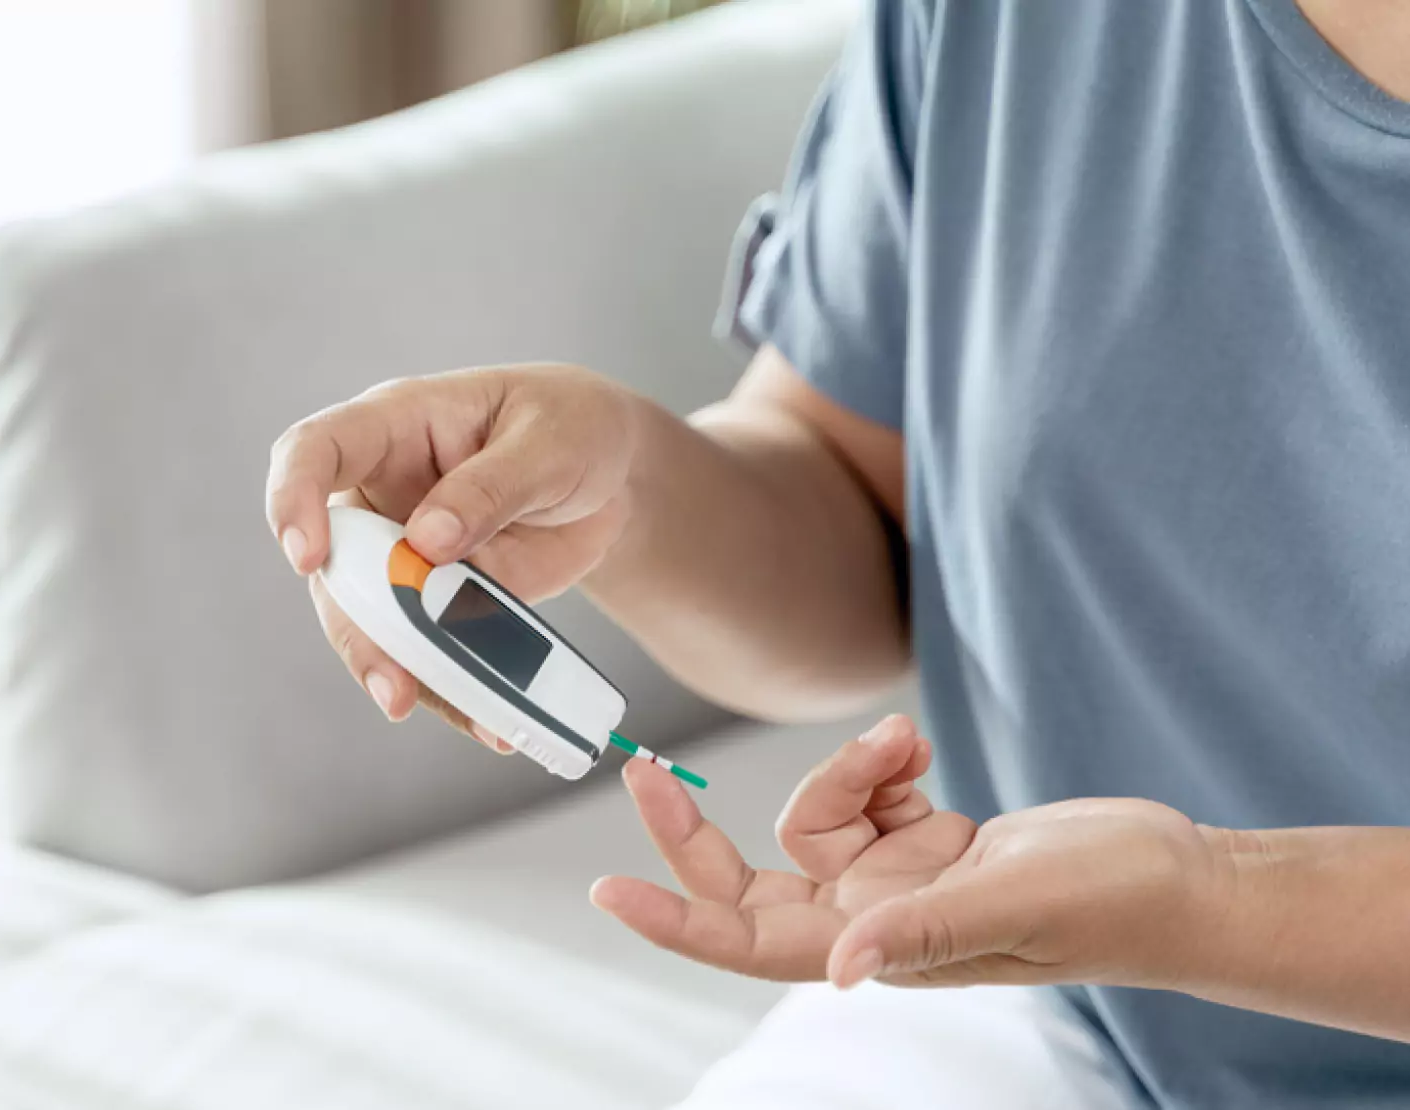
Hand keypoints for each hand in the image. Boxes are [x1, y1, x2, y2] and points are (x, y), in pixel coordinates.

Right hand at [266, 365, 641, 748]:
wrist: (613, 478)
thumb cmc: (573, 428)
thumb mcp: (550, 442)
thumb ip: (490, 487)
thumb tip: (425, 542)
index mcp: (396, 427)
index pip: (315, 451)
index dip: (294, 499)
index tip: (306, 556)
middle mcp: (384, 496)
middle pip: (337, 566)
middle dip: (359, 631)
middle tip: (394, 685)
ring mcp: (407, 556)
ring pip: (377, 624)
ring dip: (408, 675)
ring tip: (466, 714)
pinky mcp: (441, 603)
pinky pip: (431, 652)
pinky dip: (457, 692)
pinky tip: (491, 721)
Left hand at [593, 715, 1228, 991]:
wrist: (1170, 876)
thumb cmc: (1109, 904)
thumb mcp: (1012, 905)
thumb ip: (923, 928)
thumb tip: (840, 968)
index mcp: (878, 950)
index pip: (748, 943)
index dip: (675, 921)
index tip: (609, 891)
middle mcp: (872, 918)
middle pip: (750, 874)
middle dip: (697, 824)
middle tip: (647, 767)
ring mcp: (895, 877)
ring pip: (816, 811)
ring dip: (846, 767)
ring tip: (907, 744)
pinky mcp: (923, 837)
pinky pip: (865, 787)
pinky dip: (879, 759)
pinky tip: (918, 751)